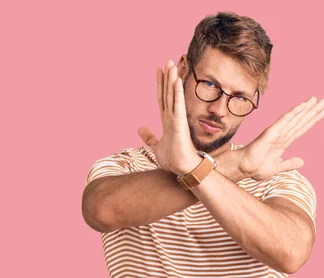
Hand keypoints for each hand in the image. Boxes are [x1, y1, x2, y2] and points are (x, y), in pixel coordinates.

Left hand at [137, 60, 200, 174]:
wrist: (183, 170)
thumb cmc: (174, 160)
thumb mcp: (156, 146)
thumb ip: (149, 137)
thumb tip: (140, 129)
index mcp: (167, 121)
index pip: (163, 98)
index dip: (160, 84)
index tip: (159, 70)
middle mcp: (172, 117)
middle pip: (168, 93)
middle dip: (167, 77)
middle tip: (168, 60)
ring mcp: (176, 119)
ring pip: (173, 95)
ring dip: (172, 79)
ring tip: (172, 64)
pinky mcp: (179, 124)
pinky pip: (178, 105)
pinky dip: (177, 93)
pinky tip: (176, 81)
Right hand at [238, 96, 323, 180]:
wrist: (245, 169)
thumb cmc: (257, 167)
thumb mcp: (278, 167)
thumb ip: (289, 163)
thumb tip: (302, 162)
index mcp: (284, 142)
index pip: (301, 128)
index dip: (311, 121)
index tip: (322, 113)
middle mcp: (282, 134)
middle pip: (300, 121)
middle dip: (312, 111)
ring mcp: (277, 133)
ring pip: (294, 119)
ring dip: (305, 109)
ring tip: (315, 100)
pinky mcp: (271, 133)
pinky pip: (283, 122)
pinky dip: (292, 114)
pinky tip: (301, 107)